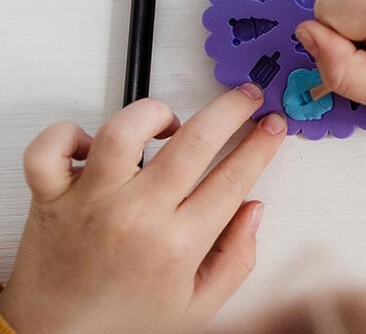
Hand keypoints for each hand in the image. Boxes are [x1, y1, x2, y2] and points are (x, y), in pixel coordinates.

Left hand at [0, 86, 285, 333]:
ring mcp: (90, 203)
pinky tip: (94, 142)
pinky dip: (69, 134)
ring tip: (170, 122)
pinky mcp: (51, 198)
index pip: (235, 177)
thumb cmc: (123, 326)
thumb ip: (236, 260)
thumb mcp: (196, 309)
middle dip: (233, 108)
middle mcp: (136, 217)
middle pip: (196, 140)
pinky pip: (50, 149)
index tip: (273, 125)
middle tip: (247, 97)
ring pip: (124, 131)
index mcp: (176, 247)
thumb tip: (253, 208)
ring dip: (155, 113)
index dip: (262, 143)